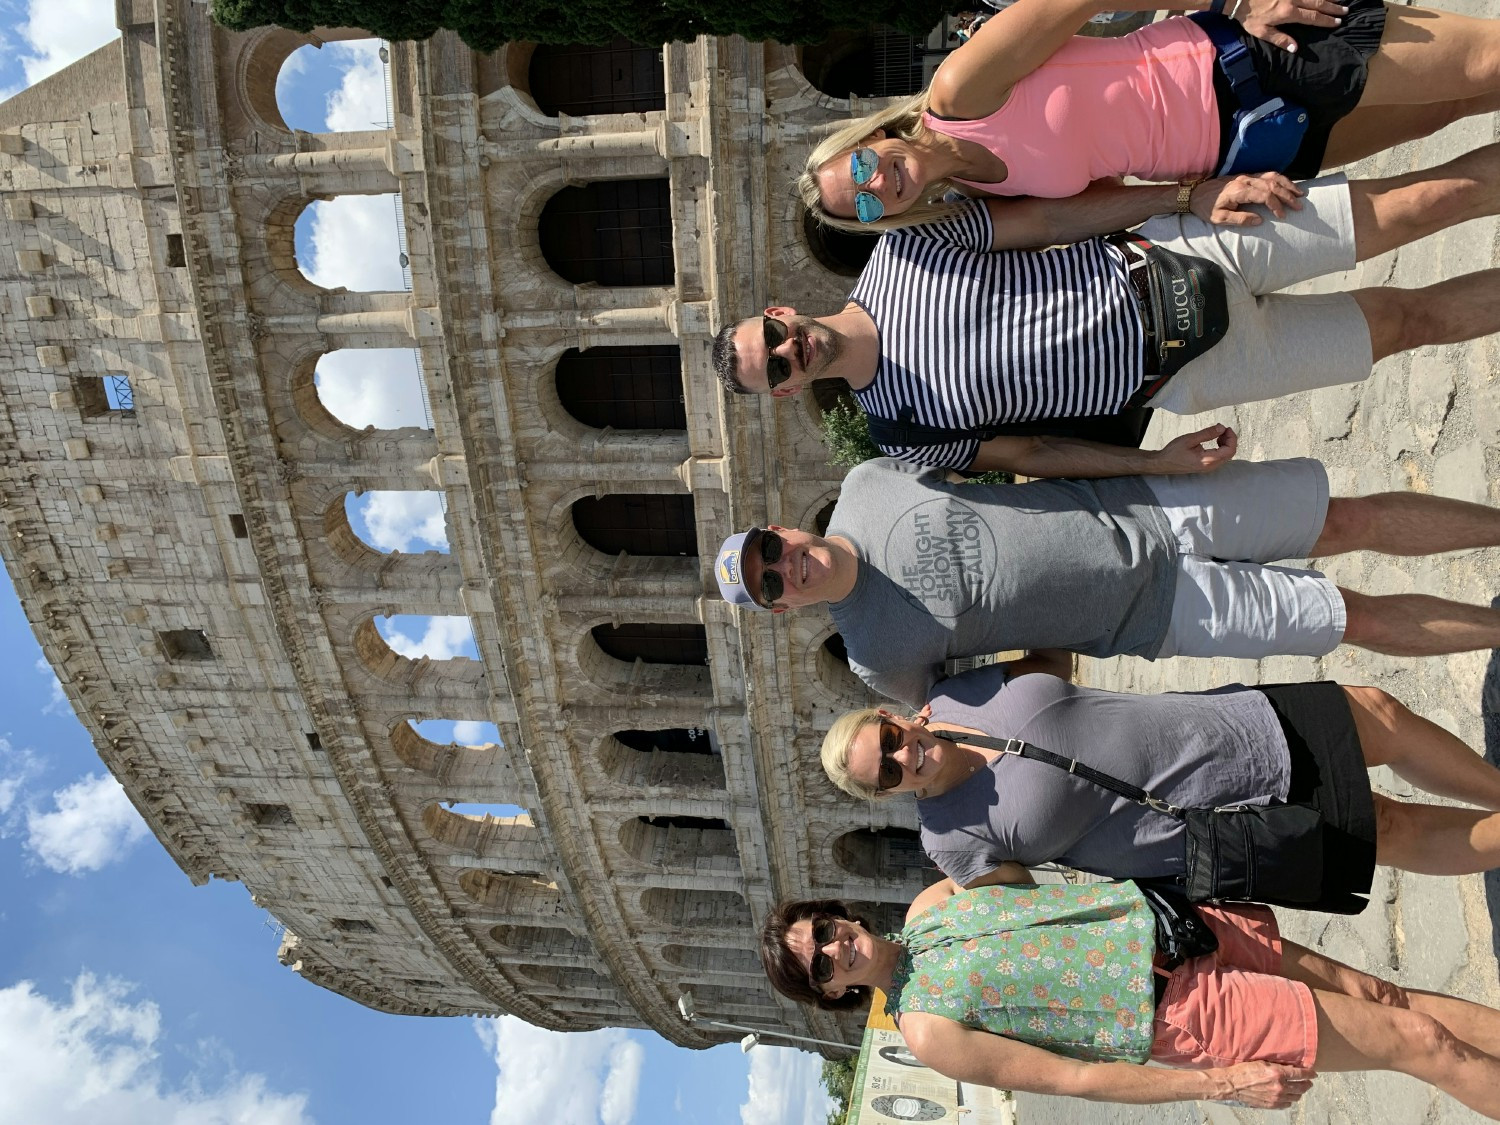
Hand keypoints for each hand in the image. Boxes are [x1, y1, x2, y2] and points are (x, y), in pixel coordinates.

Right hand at [1152, 424, 1236, 473]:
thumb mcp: (1190, 439)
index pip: (1229, 450)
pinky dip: (1221, 448)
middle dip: (1230, 440)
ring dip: (1226, 444)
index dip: (1231, 438)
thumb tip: (1222, 428)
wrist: (1163, 463)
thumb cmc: (1173, 452)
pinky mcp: (1206, 466)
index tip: (1226, 428)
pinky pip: (1220, 458)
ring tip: (1219, 434)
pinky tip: (1215, 441)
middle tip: (1223, 429)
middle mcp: (1210, 466)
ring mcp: (1208, 468)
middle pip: (1230, 454)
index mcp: (1207, 460)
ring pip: (1226, 456)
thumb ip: (1207, 433)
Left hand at [1191, 172, 1303, 226]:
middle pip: (1272, 185)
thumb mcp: (1219, 218)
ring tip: (1300, 194)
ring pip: (1272, 177)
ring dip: (1287, 185)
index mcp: (1239, 191)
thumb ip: (1239, 219)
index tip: (1282, 216)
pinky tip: (1289, 186)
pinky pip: (1268, 174)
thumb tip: (1259, 221)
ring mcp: (1247, 176)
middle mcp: (1245, 180)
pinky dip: (1281, 180)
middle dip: (1287, 196)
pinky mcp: (1247, 175)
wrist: (1195, 192)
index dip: (1275, 205)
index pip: (1264, 195)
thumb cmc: (1207, 207)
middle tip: (1298, 206)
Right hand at [1214, 1061, 1316, 1108]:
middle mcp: (1280, 1086)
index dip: (1310, 1073)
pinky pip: (1287, 1104)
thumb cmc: (1244, 1070)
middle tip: (1308, 1081)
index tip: (1314, 1073)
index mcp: (1277, 1073)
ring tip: (1298, 1089)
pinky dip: (1290, 1100)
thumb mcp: (1262, 1063)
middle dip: (1307, 1084)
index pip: (1300, 1074)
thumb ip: (1278, 1066)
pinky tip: (1288, 1096)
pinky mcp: (1272, 1105)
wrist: (1233, 1084)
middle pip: (1301, 1087)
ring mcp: (1277, 1098)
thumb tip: (1291, 1068)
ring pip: (1296, 1097)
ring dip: (1299, 1092)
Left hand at [1233, 0, 1347, 52]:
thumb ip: (1279, 39)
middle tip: (1345, 10)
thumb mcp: (1261, 32)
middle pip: (1318, 2)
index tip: (1337, 22)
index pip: (1312, 17)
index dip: (1326, 20)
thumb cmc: (1249, 16)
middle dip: (1333, 7)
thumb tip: (1295, 48)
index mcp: (1288, 13)